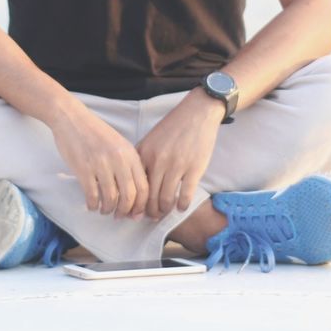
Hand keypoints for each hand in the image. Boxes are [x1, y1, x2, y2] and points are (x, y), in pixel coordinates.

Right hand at [49, 104, 149, 218]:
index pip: (144, 187)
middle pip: (129, 196)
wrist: (72, 119)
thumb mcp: (120, 145)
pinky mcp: (84, 169)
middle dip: (125, 211)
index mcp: (130, 154)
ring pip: (111, 199)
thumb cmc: (96, 133)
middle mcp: (119, 159)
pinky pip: (93, 196)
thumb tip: (134, 195)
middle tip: (119, 216)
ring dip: (108, 210)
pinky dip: (93, 205)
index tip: (135, 214)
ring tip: (104, 210)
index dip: (141, 205)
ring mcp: (101, 164)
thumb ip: (128, 165)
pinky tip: (92, 205)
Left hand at [136, 88, 224, 219]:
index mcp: (144, 153)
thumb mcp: (151, 139)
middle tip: (151, 217)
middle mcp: (158, 161)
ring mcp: (176, 166)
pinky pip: (185, 195)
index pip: (135, 186)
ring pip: (165, 199)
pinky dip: (182, 206)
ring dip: (164, 211)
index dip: (133, 203)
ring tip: (165, 213)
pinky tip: (181, 207)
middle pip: (149, 197)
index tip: (134, 211)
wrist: (197, 113)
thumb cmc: (173, 126)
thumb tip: (135, 182)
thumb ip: (142, 158)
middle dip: (148, 212)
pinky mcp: (194, 168)